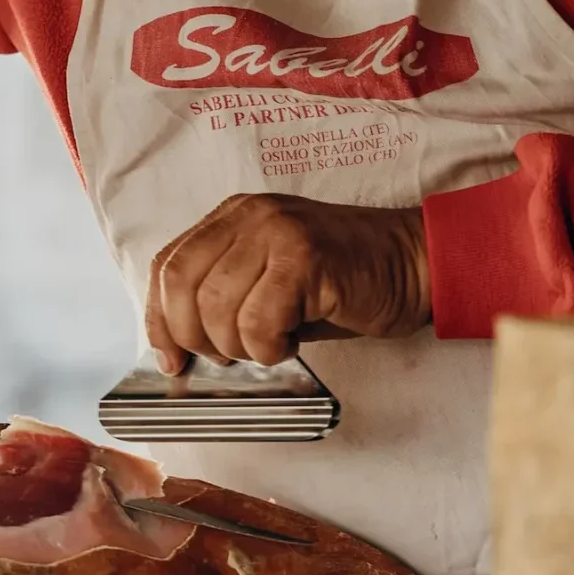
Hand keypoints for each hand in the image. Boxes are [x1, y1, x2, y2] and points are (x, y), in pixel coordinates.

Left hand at [145, 193, 429, 369]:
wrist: (414, 264)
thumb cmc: (342, 284)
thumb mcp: (269, 282)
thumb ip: (223, 298)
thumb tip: (179, 348)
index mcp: (231, 217)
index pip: (166, 266)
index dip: (158, 318)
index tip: (170, 358)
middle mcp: (249, 216)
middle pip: (182, 286)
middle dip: (195, 338)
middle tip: (229, 357)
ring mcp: (277, 231)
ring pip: (218, 307)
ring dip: (239, 346)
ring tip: (271, 344)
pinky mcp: (305, 257)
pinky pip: (258, 320)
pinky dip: (269, 347)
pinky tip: (292, 341)